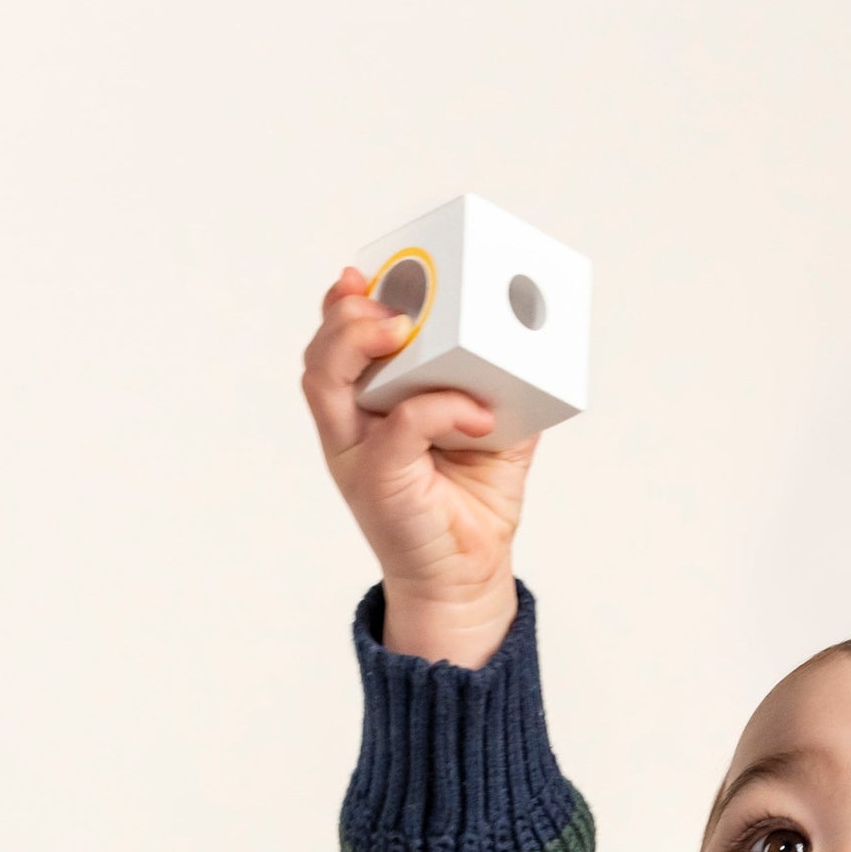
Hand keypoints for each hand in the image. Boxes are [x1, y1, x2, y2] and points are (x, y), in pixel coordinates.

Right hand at [301, 265, 540, 665]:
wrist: (468, 578)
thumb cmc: (471, 504)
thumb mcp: (493, 430)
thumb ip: (498, 384)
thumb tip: (529, 341)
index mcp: (369, 405)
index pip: (339, 342)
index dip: (345, 302)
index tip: (371, 273)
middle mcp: (352, 425)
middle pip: (321, 352)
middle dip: (346, 313)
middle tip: (393, 305)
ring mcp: (357, 452)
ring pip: (326, 379)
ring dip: (359, 341)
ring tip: (403, 328)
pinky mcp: (379, 480)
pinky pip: (399, 425)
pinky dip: (438, 407)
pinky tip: (476, 411)